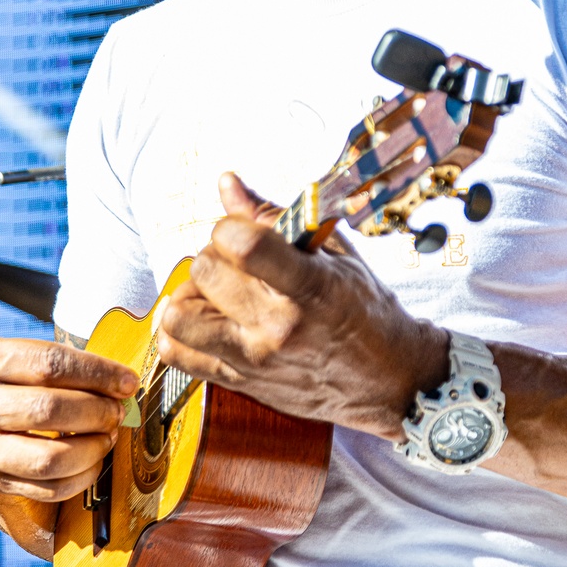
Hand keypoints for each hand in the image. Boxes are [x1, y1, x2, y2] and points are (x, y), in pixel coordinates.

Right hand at [0, 337, 137, 502]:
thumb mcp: (12, 357)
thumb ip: (57, 365)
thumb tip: (120, 383)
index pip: (50, 364)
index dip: (98, 373)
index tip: (126, 382)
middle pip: (50, 410)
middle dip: (97, 411)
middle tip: (118, 411)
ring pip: (49, 458)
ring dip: (93, 448)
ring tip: (108, 436)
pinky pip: (45, 488)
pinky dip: (80, 477)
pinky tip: (93, 461)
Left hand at [156, 173, 448, 440]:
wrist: (389, 380)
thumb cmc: (366, 310)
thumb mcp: (335, 255)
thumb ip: (275, 218)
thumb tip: (227, 184)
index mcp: (310, 286)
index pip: (241, 244)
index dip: (230, 226)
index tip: (241, 230)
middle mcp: (278, 326)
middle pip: (205, 269)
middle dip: (215, 254)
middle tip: (236, 261)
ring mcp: (255, 359)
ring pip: (179, 315)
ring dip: (191, 295)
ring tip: (217, 292)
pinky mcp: (240, 382)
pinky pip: (177, 355)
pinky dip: (178, 332)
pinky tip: (201, 318)